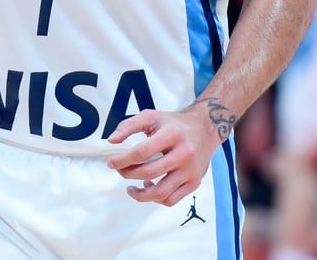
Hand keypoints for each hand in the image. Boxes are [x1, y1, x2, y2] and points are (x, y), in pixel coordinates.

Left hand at [105, 102, 228, 206]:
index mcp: (172, 134)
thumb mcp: (151, 116)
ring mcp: (190, 171)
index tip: (111, 162)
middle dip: (128, 174)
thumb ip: (128, 125)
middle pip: (149, 172)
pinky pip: (171, 199)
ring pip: (161, 193)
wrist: (205, 129)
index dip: (122, 160)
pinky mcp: (194, 182)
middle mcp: (184, 153)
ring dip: (140, 194)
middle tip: (119, 170)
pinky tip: (149, 187)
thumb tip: (112, 140)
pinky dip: (156, 198)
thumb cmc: (173, 124)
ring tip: (131, 187)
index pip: (142, 152)